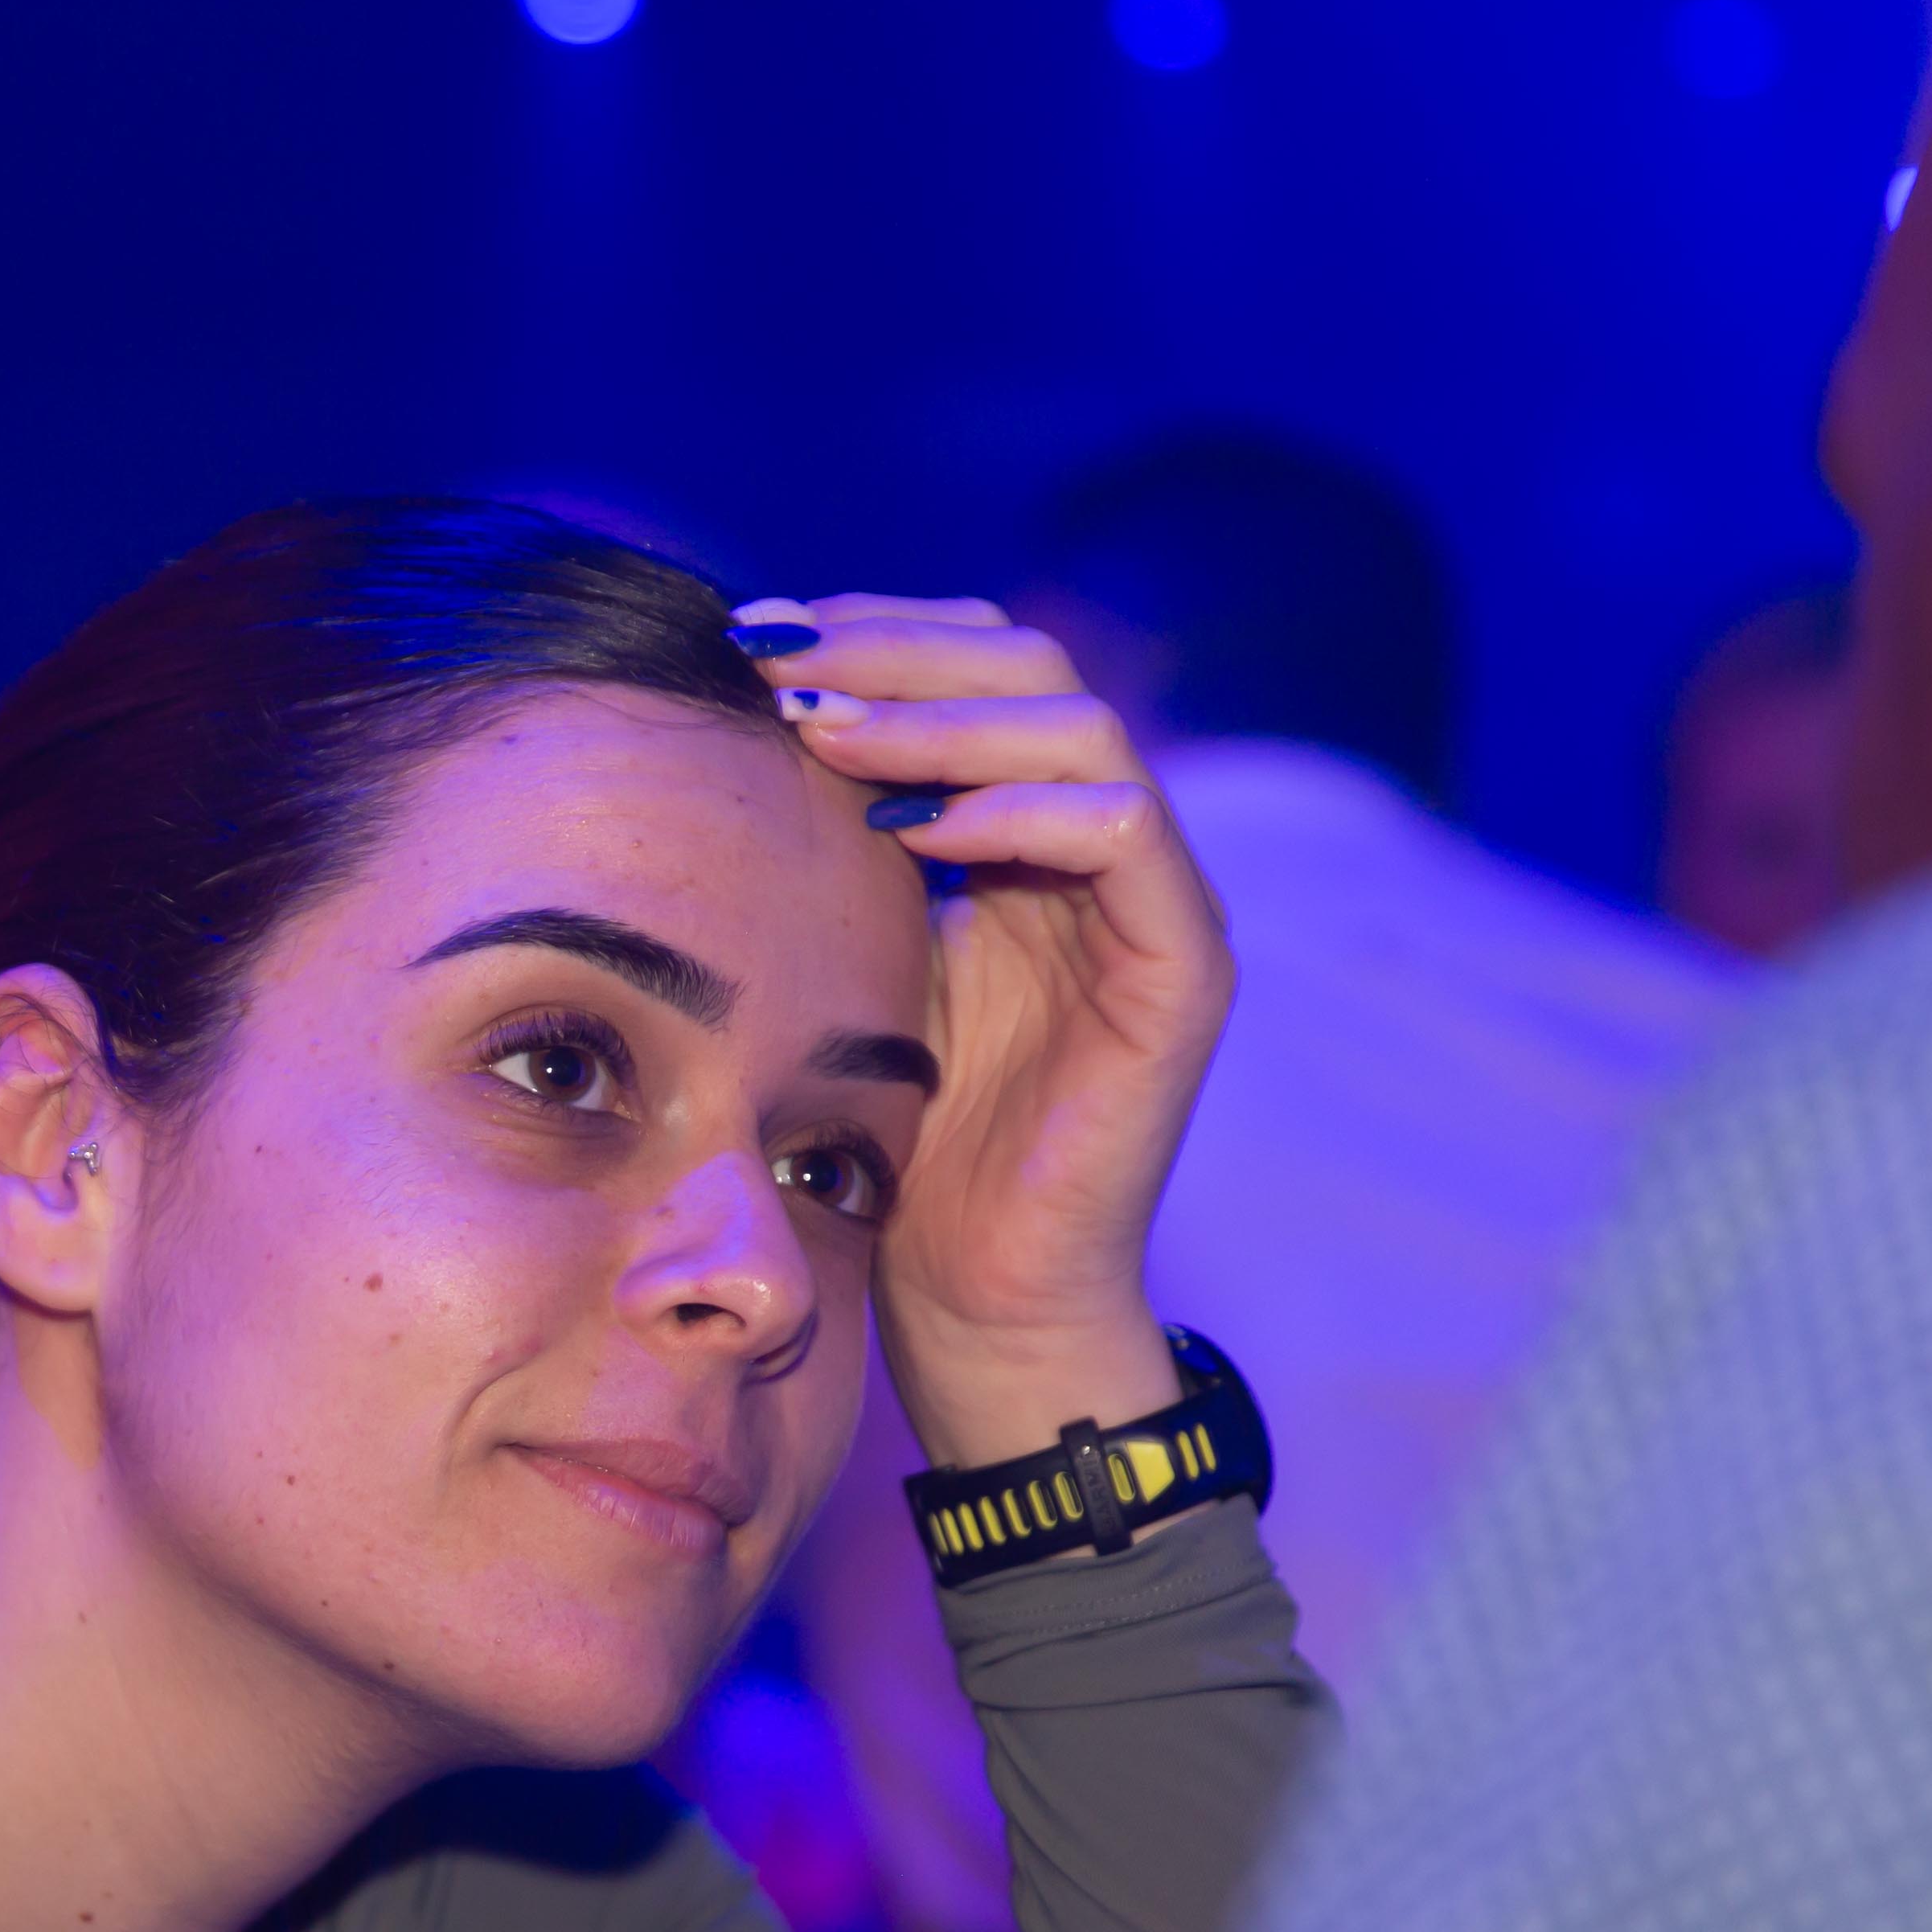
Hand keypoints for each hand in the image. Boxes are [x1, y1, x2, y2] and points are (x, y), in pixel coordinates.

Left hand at [738, 595, 1235, 1467]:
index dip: (872, 633)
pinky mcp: (1184, 970)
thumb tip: (747, 716)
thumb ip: (839, 842)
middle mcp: (1108, 844)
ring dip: (940, 713)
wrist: (971, 1298)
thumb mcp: (849, 956)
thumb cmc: (897, 1145)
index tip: (753, 638)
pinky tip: (910, 826)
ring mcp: (1158, 902)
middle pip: (1030, 667)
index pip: (977, 665)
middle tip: (777, 661)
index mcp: (1028, 827)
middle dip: (893, 649)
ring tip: (821, 730)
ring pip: (1080, 727)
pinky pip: (1123, 831)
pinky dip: (1016, 807)